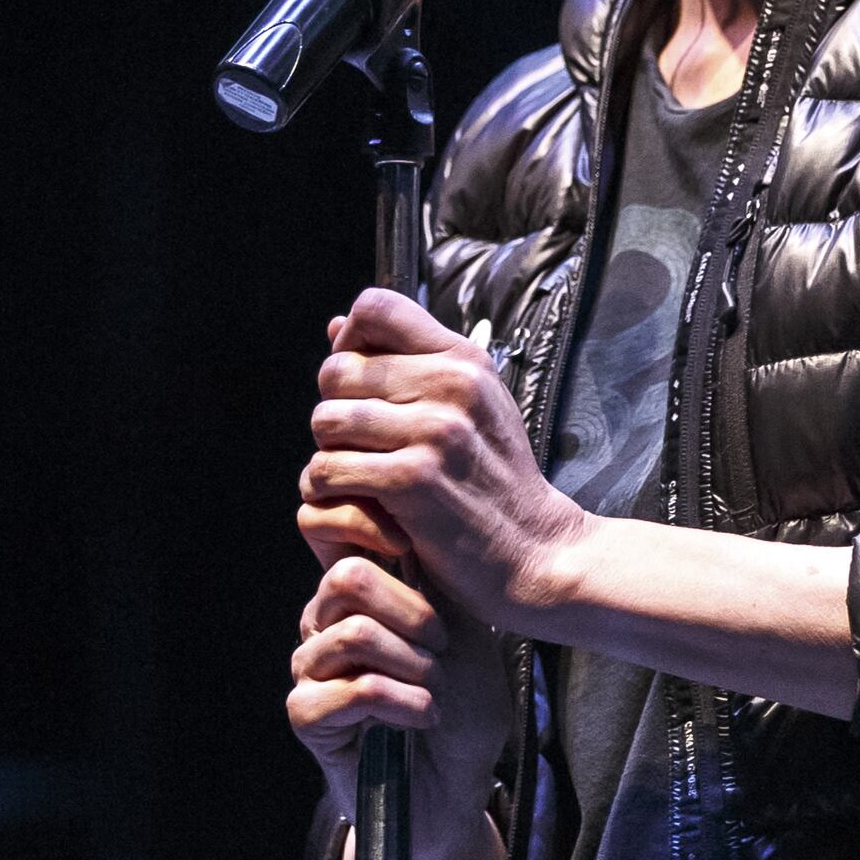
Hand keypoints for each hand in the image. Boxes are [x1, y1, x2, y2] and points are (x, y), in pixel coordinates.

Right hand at [282, 547, 510, 854]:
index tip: (415, 547)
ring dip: (415, 667)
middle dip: (413, 613)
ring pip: (354, 634)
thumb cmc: (465, 710)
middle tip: (442, 651)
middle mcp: (324, 624)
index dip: (369, 523)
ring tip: (436, 693)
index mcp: (359, 595)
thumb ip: (434, 582)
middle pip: (348, 578)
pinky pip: (353, 689)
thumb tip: (411, 525)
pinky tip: (421, 719)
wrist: (458, 788)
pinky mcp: (307, 716)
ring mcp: (311, 669)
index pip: (336, 531)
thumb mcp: (466, 633)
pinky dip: (403, 704)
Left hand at [301, 287, 589, 631]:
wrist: (534, 552)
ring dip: (329, 453)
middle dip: (335, 409)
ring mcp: (434, 431)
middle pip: (336, 370)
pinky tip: (356, 500)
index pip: (374, 308)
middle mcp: (452, 385)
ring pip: (325, 420)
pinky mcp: (413, 480)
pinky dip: (329, 489)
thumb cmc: (494, 481)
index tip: (358, 382)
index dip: (349, 341)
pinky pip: (329, 468)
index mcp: (464, 360)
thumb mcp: (469, 407)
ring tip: (358, 474)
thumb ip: (407, 364)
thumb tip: (335, 327)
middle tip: (358, 445)